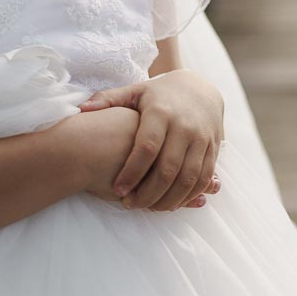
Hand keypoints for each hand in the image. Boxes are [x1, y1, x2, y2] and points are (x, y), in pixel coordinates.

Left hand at [66, 106, 218, 207]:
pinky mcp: (214, 148)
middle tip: (130, 205)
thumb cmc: (159, 94)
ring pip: (188, 178)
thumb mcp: (135, 91)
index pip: (147, 148)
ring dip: (169, 199)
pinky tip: (171, 202)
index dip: (132, 172)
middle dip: (148, 193)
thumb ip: (109, 100)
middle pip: (168, 168)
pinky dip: (189, 195)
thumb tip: (82, 109)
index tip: (118, 190)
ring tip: (149, 208)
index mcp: (161, 112)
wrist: (200, 87)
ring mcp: (202, 138)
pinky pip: (204, 178)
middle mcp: (185, 126)